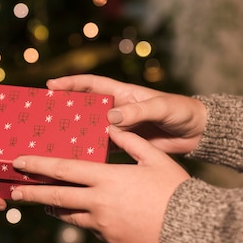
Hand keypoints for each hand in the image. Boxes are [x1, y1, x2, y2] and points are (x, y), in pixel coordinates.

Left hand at [10, 126, 189, 242]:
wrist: (192, 228)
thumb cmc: (175, 189)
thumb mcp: (155, 158)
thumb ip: (130, 141)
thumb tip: (112, 125)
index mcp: (108, 178)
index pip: (64, 170)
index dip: (38, 165)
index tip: (19, 162)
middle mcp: (99, 202)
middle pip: (56, 196)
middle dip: (31, 192)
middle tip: (13, 191)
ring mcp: (103, 224)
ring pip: (68, 215)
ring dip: (53, 206)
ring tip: (43, 201)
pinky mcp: (109, 239)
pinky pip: (88, 227)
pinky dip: (81, 218)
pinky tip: (82, 212)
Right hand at [46, 75, 206, 153]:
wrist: (198, 134)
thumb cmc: (182, 112)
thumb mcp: (162, 108)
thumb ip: (138, 111)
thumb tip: (111, 116)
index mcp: (123, 94)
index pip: (92, 85)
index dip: (71, 83)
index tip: (50, 85)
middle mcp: (117, 109)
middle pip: (85, 107)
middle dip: (65, 109)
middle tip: (43, 116)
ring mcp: (119, 128)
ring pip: (90, 128)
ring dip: (73, 133)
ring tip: (52, 140)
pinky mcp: (125, 145)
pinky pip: (101, 147)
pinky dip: (88, 152)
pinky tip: (75, 159)